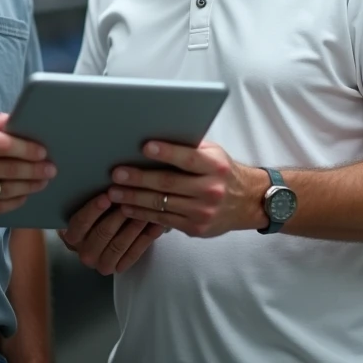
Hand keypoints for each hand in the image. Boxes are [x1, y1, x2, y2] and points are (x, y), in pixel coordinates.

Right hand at [0, 113, 55, 223]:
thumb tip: (13, 118)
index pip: (4, 143)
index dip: (27, 147)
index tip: (42, 150)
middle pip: (10, 168)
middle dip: (35, 169)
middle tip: (51, 168)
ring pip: (7, 189)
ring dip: (30, 186)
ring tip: (42, 181)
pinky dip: (15, 201)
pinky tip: (24, 195)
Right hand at [57, 193, 164, 274]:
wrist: (106, 234)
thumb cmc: (99, 214)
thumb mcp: (91, 207)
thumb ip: (97, 198)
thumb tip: (111, 178)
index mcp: (72, 236)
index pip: (80, 223)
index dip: (93, 210)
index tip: (107, 196)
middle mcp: (84, 253)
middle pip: (102, 233)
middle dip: (119, 215)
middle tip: (133, 199)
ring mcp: (102, 264)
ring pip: (119, 244)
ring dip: (135, 225)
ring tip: (148, 209)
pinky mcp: (119, 268)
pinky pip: (134, 254)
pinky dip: (146, 238)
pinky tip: (157, 224)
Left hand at [108, 141, 265, 237]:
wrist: (247, 202)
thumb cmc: (223, 172)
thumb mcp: (214, 153)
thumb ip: (190, 147)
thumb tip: (156, 133)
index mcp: (215, 166)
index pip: (188, 158)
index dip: (166, 152)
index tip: (145, 146)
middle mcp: (211, 189)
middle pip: (168, 183)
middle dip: (139, 178)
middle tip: (117, 174)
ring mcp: (203, 212)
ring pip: (162, 204)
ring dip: (134, 198)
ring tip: (114, 192)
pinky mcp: (196, 228)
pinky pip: (164, 220)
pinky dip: (143, 214)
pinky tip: (127, 207)